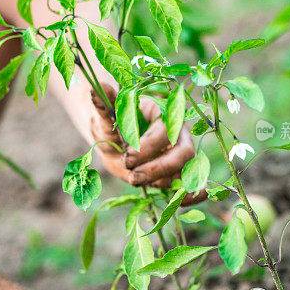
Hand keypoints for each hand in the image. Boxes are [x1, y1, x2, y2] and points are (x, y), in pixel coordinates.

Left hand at [90, 85, 204, 202]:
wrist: (115, 140)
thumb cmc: (112, 124)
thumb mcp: (105, 116)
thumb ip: (103, 105)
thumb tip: (97, 87)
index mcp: (162, 113)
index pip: (164, 130)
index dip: (147, 146)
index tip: (126, 157)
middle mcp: (177, 132)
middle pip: (183, 152)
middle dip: (159, 168)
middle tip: (133, 177)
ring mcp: (180, 153)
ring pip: (186, 170)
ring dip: (164, 182)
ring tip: (138, 184)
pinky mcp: (179, 171)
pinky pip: (191, 184)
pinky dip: (190, 195)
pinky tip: (183, 201)